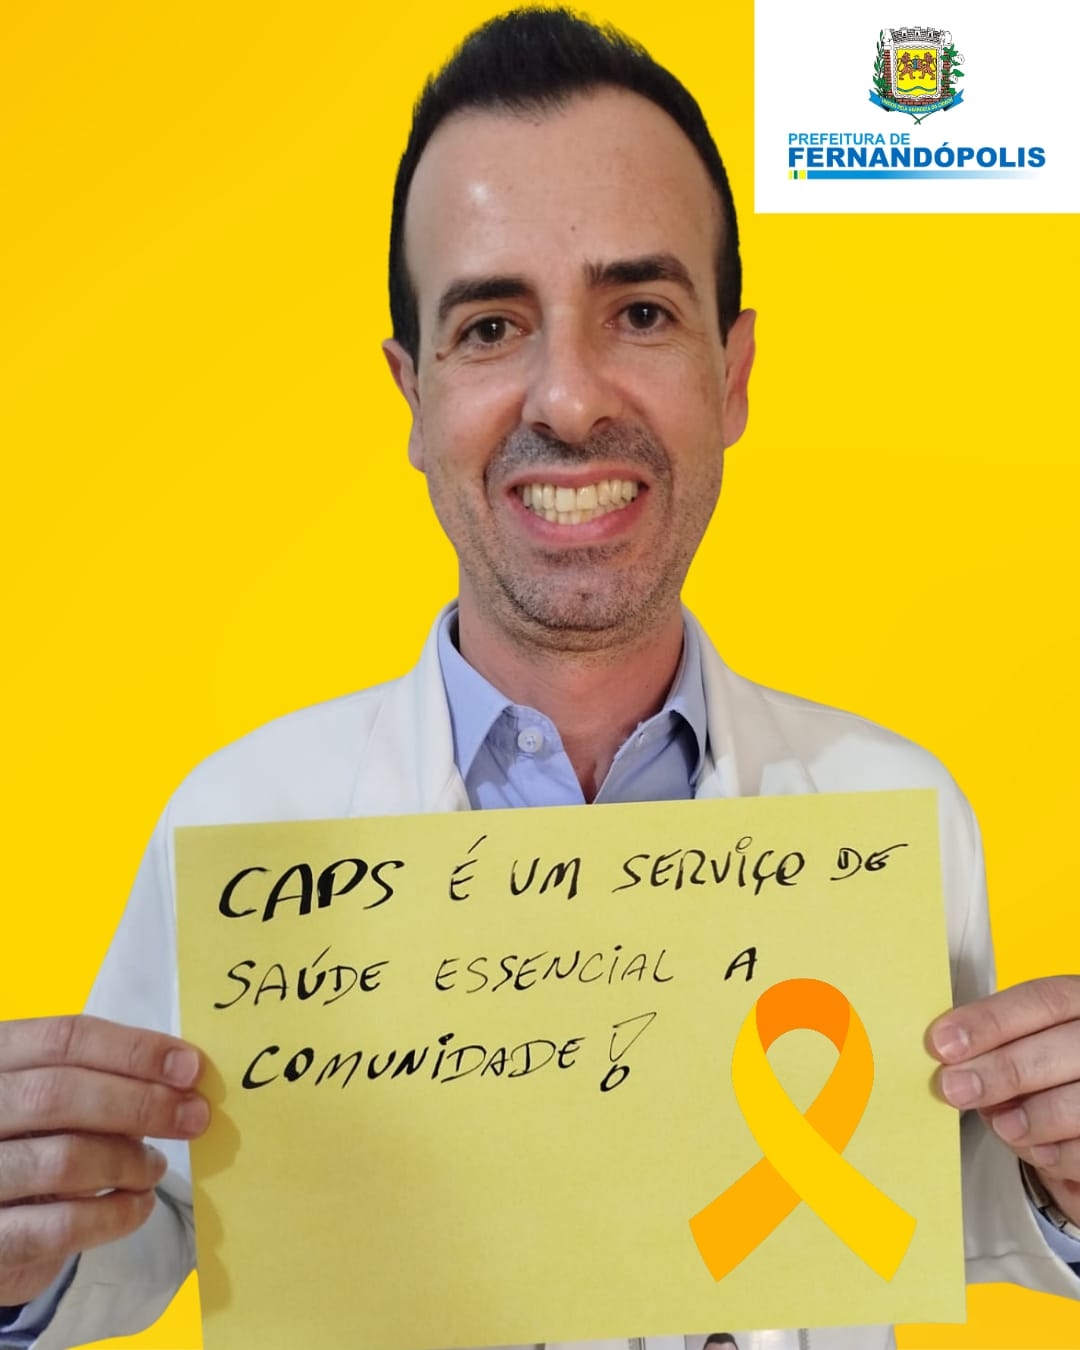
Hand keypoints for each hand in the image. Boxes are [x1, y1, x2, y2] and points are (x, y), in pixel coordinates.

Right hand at [0, 1015, 208, 1306]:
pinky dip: (113, 1216)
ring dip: (129, 1163)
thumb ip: (102, 1080)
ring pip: (61, 1160)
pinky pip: (58, 1227)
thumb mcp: (51, 1098)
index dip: (134, 1050)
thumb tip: (182, 1078)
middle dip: (141, 1104)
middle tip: (195, 1117)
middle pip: (59, 1094)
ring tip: (155, 1168)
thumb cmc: (31, 1141)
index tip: (190, 1067)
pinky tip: (138, 1206)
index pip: (64, 1039)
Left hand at [928, 976, 1079, 1223]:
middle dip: (1002, 1071)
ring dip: (1031, 1118)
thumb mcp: (1027, 1039)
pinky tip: (1034, 1148)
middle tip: (953, 1089)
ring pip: (1077, 1103)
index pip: (1042, 1000)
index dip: (990, 1020)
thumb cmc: (1047, 1066)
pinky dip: (1055, 1154)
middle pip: (1059, 1049)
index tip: (942, 1043)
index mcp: (1079, 1002)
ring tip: (1001, 1126)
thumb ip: (997, 1043)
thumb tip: (949, 1059)